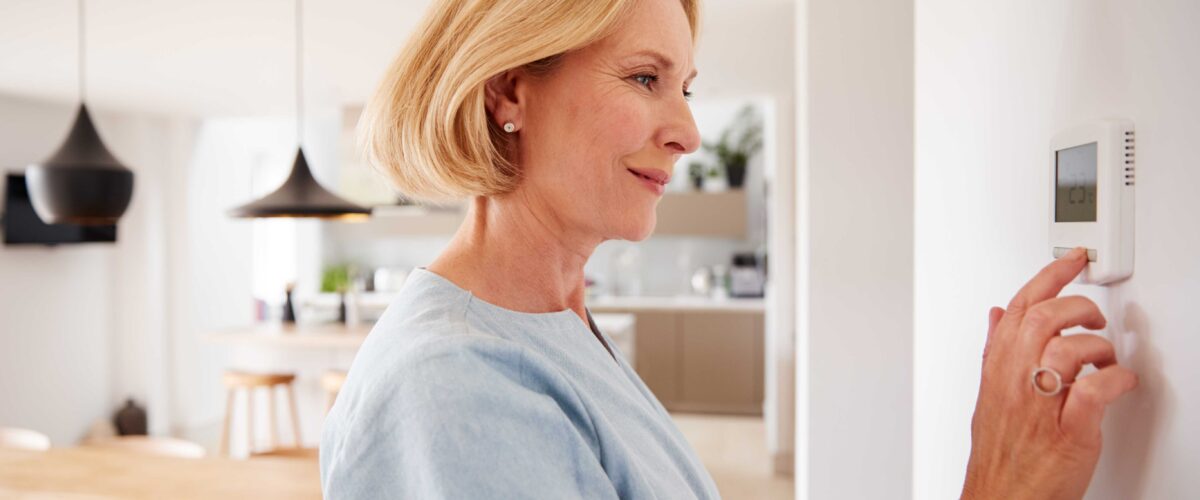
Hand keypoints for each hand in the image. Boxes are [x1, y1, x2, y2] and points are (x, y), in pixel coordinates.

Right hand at [961, 247, 1138, 499]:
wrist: (1001, 498)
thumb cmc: (1000, 453)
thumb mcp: (989, 394)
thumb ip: (996, 351)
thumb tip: (999, 315)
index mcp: (998, 370)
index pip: (1020, 308)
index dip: (1048, 277)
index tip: (1071, 261)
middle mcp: (1016, 384)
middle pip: (1044, 319)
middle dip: (1078, 307)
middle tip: (1094, 317)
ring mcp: (1041, 407)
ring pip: (1067, 350)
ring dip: (1098, 347)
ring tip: (1106, 358)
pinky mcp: (1070, 433)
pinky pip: (1093, 392)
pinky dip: (1115, 380)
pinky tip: (1119, 382)